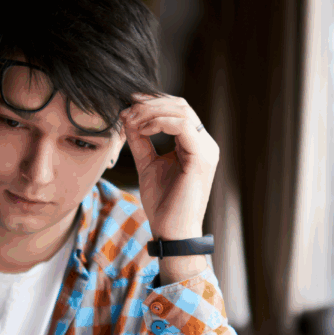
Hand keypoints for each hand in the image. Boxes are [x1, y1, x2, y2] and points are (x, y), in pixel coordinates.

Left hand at [119, 93, 218, 240]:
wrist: (171, 232)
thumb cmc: (162, 204)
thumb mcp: (147, 164)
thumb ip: (140, 141)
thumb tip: (127, 117)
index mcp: (195, 145)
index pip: (178, 110)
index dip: (152, 102)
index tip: (127, 105)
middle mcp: (205, 144)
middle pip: (180, 105)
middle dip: (150, 103)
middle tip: (127, 109)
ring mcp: (206, 149)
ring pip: (181, 111)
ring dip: (151, 111)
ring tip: (130, 120)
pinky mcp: (202, 157)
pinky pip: (181, 126)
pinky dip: (158, 123)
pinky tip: (141, 130)